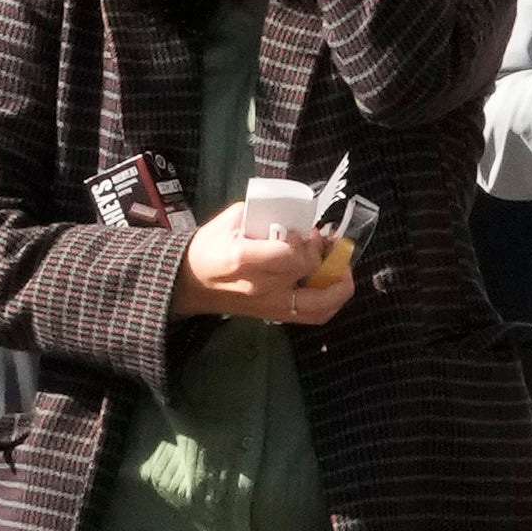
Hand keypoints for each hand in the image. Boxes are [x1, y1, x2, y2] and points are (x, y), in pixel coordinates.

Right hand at [183, 199, 329, 317]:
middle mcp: (260, 287)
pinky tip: (333, 284)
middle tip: (322, 241)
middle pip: (307, 274)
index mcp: (245, 260)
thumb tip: (297, 215)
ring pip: (320, 305)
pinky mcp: (275, 316)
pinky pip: (313, 316)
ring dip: (339, 286)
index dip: (305, 241)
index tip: (304, 231)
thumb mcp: (232, 219)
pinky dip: (331, 302)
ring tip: (342, 267)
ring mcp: (269, 306)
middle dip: (323, 254)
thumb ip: (265, 213)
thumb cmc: (209, 246)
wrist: (190, 283)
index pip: (289, 255)